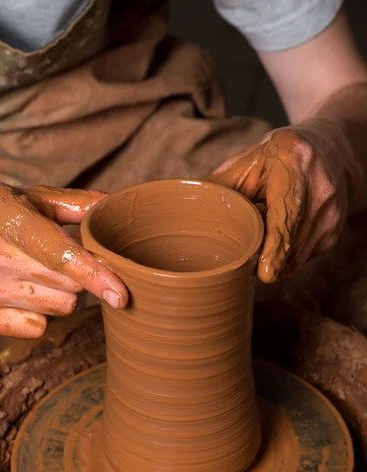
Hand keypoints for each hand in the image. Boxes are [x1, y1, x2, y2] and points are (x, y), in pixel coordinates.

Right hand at [0, 183, 127, 337]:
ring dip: (59, 295)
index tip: (120, 295)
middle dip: (77, 276)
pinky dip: (39, 315)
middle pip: (71, 286)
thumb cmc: (0, 216)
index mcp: (7, 218)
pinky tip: (19, 293)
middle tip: (55, 259)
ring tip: (33, 273)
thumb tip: (120, 206)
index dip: (94, 275)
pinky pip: (39, 327)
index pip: (59, 255)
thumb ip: (79, 204)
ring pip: (60, 308)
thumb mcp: (33, 199)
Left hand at [209, 118, 360, 282]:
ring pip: (295, 257)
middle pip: (291, 243)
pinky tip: (283, 229)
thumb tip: (186, 215)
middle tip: (243, 252)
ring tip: (267, 227)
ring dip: (272, 254)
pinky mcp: (335, 234)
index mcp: (295, 162)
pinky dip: (285, 252)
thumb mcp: (248, 162)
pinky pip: (301, 258)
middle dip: (263, 256)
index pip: (287, 214)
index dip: (276, 247)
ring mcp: (333, 215)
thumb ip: (221, 188)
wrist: (332, 150)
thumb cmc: (280, 157)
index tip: (265, 273)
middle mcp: (321, 190)